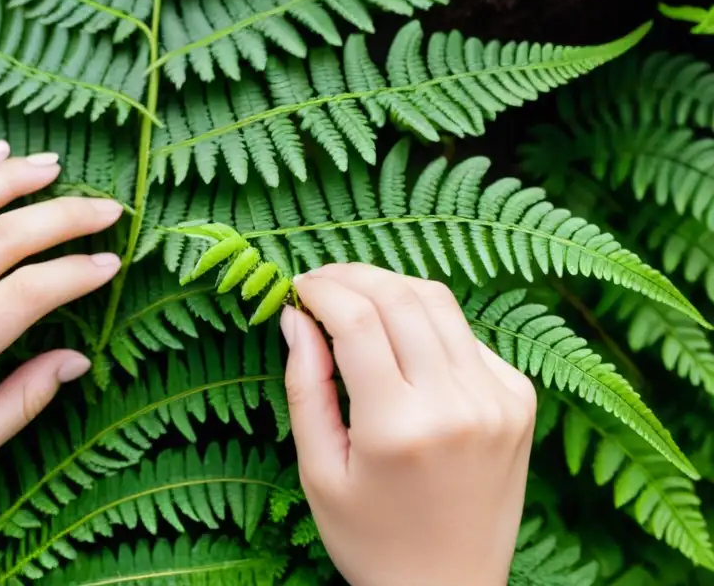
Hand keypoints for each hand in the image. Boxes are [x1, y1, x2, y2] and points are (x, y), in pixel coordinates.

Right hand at [283, 264, 535, 585]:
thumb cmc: (371, 539)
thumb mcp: (319, 471)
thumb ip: (304, 386)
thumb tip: (295, 317)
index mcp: (399, 428)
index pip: (356, 320)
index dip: (321, 290)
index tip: (297, 289)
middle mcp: (457, 404)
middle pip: (400, 295)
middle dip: (351, 276)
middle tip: (320, 283)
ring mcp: (497, 399)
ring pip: (438, 302)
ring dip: (390, 288)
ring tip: (356, 300)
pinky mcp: (519, 399)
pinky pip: (465, 334)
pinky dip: (426, 323)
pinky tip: (402, 344)